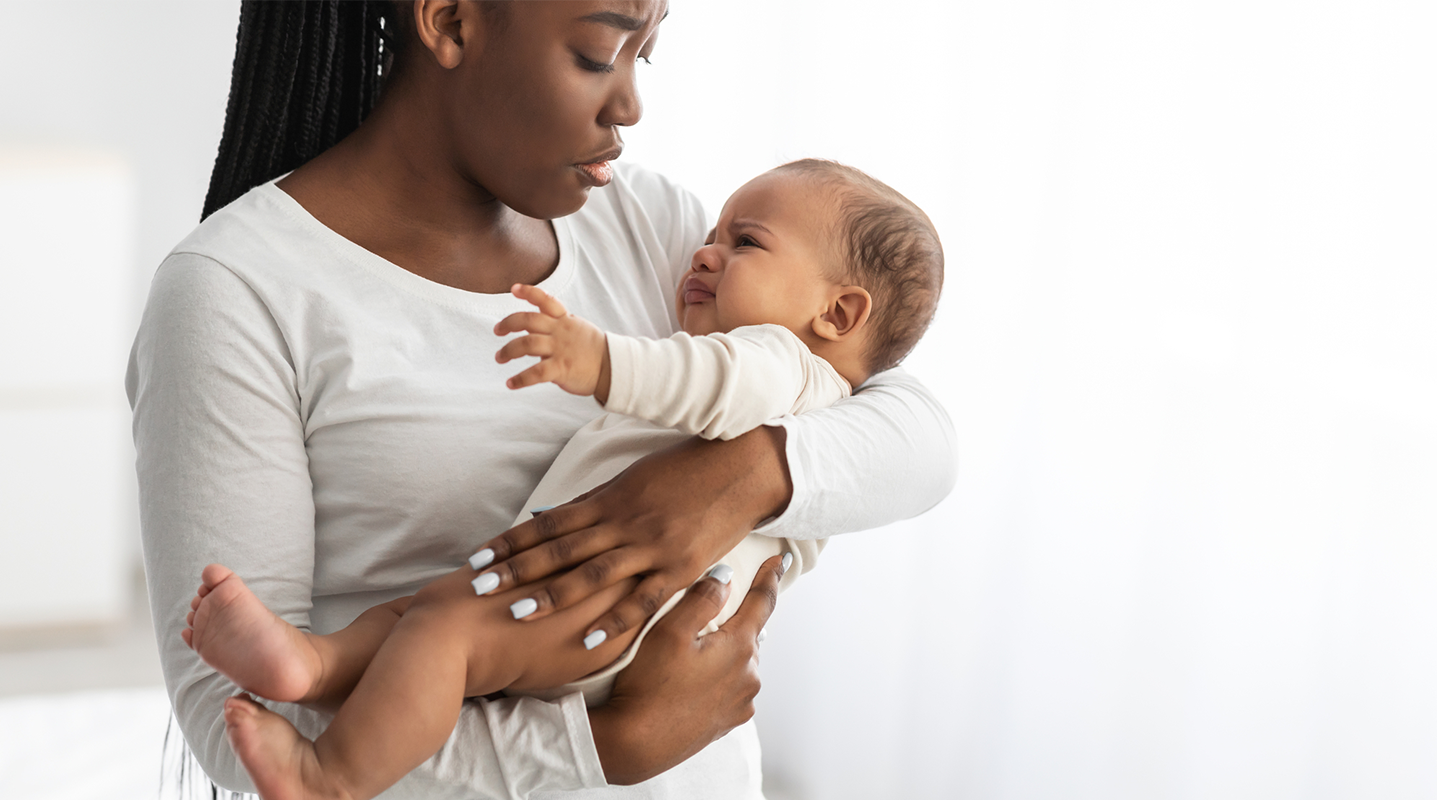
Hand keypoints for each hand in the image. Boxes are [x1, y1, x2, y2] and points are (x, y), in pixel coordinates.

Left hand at [470, 426, 791, 644]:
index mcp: (609, 499)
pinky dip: (615, 622)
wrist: (740, 467)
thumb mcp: (633, 478)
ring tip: (517, 614)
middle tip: (477, 589)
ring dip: (552, 595)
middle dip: (516, 570)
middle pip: (560, 549)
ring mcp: (651, 546)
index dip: (510, 542)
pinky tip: (589, 641)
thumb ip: (595, 502)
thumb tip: (552, 517)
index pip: (547, 524)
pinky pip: (642, 600)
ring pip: (593, 574)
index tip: (476, 559)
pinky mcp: (679, 568)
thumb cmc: (684, 468)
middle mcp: (623, 522)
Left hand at [494, 284, 611, 400]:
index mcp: (565, 320)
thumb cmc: (593, 350)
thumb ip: (556, 325)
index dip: (529, 292)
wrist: (613, 368)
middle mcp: (560, 332)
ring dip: (508, 351)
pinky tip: (511, 384)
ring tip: (499, 358)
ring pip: (527, 345)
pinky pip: (535, 373)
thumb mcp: (577, 328)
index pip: (546, 300)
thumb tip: (532, 330)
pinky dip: (520, 379)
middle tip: (497, 331)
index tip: (513, 289)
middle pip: (528, 320)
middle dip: (508, 323)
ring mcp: (560, 350)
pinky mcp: (561, 369)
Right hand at [589, 556, 783, 784]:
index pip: (761, 602)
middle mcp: (749, 677)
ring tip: (694, 653)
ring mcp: (740, 704)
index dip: (770, 577)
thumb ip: (702, 599)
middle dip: (734, 621)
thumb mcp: (670, 631)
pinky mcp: (726, 724)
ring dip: (724, 652)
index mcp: (739, 647)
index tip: (780, 561)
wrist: (635, 745)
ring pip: (738, 663)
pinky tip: (693, 681)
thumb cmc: (648, 685)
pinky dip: (718, 678)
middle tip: (711, 614)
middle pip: (748, 635)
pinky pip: (730, 689)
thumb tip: (725, 577)